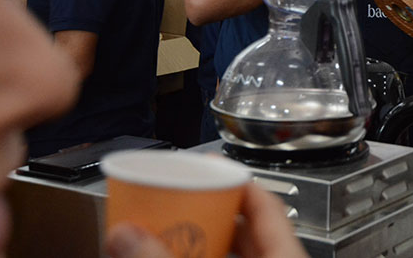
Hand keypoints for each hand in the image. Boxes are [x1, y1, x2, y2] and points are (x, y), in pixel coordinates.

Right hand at [105, 184, 307, 257]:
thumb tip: (125, 234)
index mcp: (287, 255)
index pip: (267, 202)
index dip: (236, 179)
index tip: (207, 164)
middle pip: (246, 230)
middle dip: (207, 215)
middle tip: (176, 200)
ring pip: (233, 256)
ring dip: (199, 245)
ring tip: (166, 233)